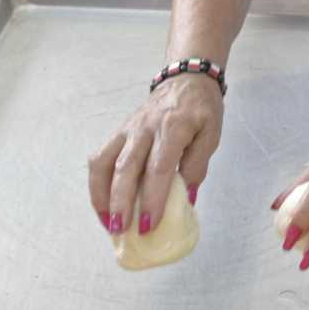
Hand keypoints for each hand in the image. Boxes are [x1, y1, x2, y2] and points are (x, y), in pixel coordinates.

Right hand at [87, 73, 222, 237]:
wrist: (186, 78)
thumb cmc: (202, 110)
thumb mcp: (211, 135)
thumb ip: (198, 165)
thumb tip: (185, 199)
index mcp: (173, 129)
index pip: (159, 169)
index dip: (152, 199)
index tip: (148, 225)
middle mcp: (145, 129)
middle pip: (126, 169)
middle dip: (121, 203)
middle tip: (122, 231)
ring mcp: (127, 130)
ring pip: (104, 164)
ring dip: (102, 196)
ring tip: (108, 223)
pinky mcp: (118, 132)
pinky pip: (100, 158)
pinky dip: (97, 184)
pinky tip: (103, 204)